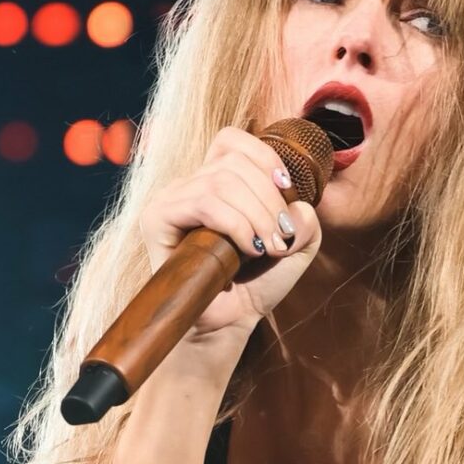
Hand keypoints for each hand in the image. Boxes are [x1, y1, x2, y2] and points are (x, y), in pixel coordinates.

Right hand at [137, 125, 323, 343]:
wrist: (228, 322)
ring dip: (256, 215)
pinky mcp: (157, 218)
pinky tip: (247, 249)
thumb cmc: (255, 283)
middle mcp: (189, 184)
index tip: (288, 191)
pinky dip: (235, 224)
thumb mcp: (295, 247)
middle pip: (234, 162)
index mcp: (215, 180)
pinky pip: (203, 202)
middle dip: (269, 199)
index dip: (265, 158)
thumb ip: (307, 221)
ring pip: (221, 181)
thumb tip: (297, 204)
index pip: (233, 141)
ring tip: (268, 248)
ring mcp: (170, 199)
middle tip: (283, 237)